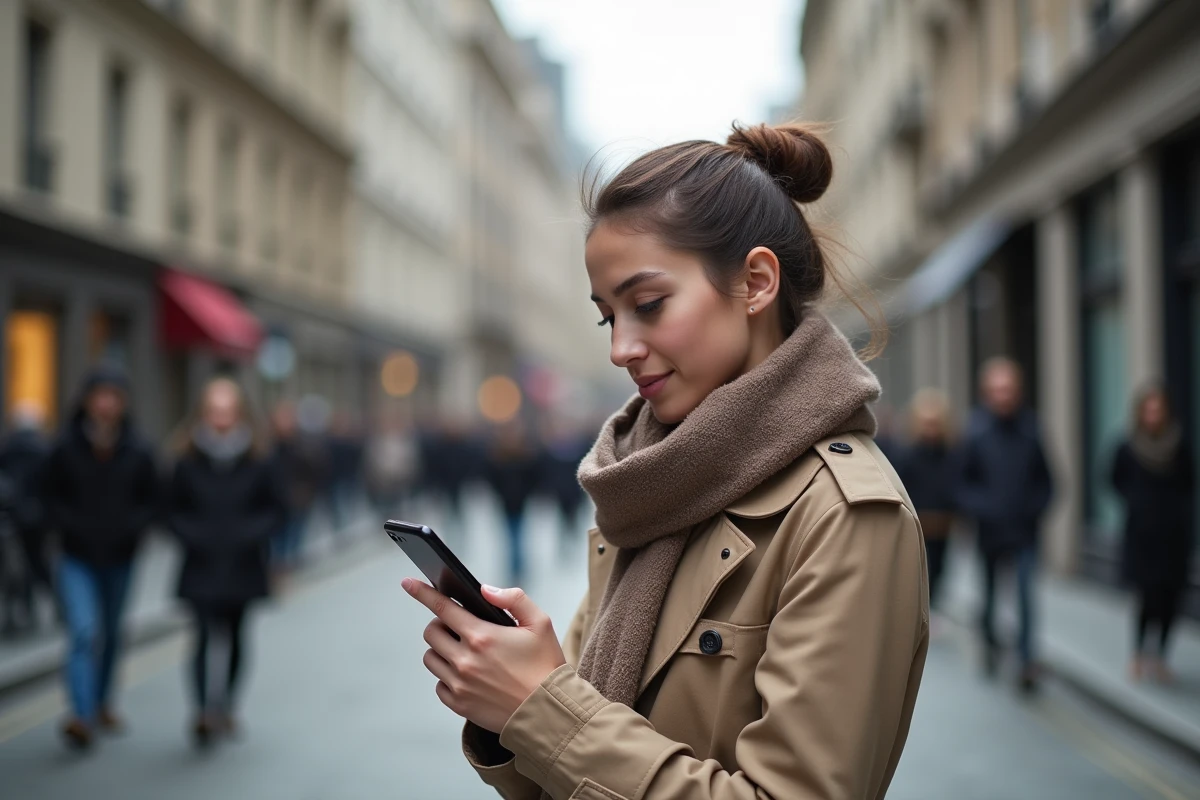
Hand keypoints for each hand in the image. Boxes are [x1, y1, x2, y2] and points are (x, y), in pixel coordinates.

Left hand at [403, 578, 566, 733]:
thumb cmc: (546, 666)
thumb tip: (485, 590)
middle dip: (441, 624)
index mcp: (482, 636)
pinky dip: (447, 677)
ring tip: (463, 651)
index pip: (442, 608)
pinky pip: (439, 684)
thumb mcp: (541, 623)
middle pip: (431, 633)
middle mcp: (465, 660)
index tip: (408, 582)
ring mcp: (459, 684)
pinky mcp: (459, 705)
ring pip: (430, 658)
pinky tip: (468, 675)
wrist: (549, 713)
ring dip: (441, 650)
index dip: (423, 592)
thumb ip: (513, 598)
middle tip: (459, 627)